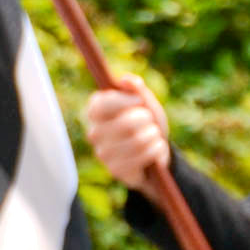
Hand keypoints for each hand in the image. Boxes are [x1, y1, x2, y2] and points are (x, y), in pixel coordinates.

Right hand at [83, 74, 170, 204]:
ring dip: (153, 137)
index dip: (122, 101)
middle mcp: (94, 132)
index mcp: (97, 112)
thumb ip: (136, 89)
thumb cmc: (146, 123)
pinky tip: (154, 151)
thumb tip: (127, 80)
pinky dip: (154, 151)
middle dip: (146, 120)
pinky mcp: (114, 169)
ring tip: (154, 136)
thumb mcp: (145, 102)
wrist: (154, 152)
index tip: (139, 100)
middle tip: (149, 121)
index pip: (100, 104)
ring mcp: (103, 153)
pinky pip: (140, 158)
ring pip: (136, 141)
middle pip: (124, 124)